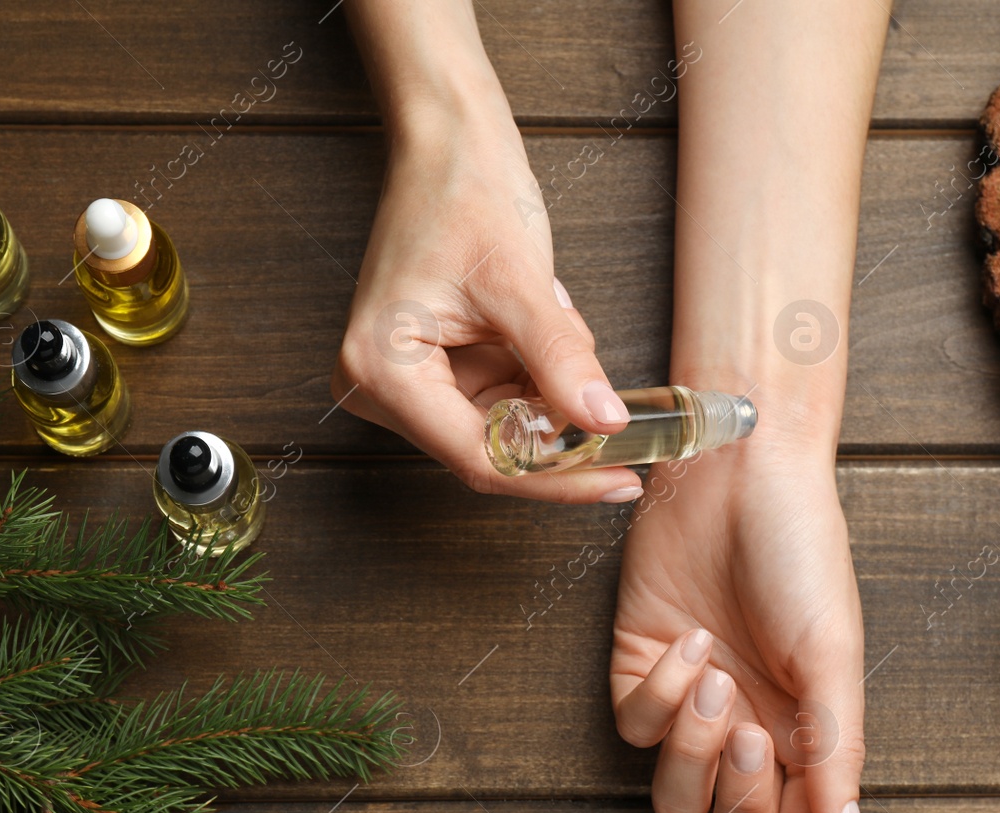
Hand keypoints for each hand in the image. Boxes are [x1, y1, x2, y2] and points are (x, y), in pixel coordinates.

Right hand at [331, 93, 642, 503]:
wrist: (449, 146)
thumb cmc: (463, 193)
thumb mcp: (518, 282)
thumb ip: (559, 359)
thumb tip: (605, 422)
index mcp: (381, 371)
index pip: (479, 459)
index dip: (555, 477)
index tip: (619, 480)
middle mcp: (381, 389)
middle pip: (491, 452)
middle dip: (557, 425)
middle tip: (616, 405)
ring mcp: (408, 385)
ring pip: (506, 430)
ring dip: (551, 392)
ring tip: (555, 317)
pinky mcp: (436, 375)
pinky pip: (505, 402)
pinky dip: (541, 377)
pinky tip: (546, 323)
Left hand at [609, 440, 865, 812]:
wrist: (740, 473)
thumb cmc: (801, 555)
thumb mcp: (832, 654)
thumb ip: (837, 751)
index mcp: (808, 733)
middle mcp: (750, 727)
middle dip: (737, 797)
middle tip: (752, 733)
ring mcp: (692, 702)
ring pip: (672, 793)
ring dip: (691, 753)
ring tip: (716, 683)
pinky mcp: (640, 666)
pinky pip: (633, 726)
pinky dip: (657, 695)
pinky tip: (688, 643)